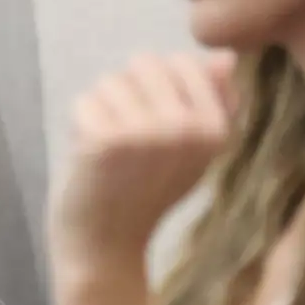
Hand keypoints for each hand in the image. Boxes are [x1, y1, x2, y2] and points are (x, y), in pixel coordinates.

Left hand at [55, 53, 235, 266]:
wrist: (106, 248)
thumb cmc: (144, 191)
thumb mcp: (191, 149)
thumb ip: (208, 100)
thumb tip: (225, 56)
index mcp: (216, 128)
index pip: (181, 62)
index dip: (155, 87)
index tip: (153, 129)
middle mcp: (187, 129)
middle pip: (143, 63)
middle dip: (126, 94)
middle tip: (128, 143)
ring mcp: (147, 134)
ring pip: (110, 81)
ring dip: (101, 111)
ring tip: (110, 153)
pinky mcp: (106, 141)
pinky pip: (83, 102)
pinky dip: (79, 126)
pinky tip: (89, 161)